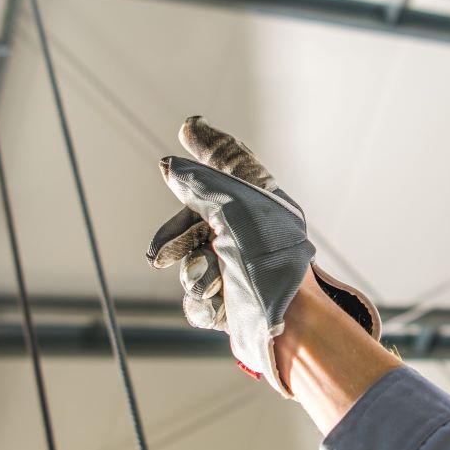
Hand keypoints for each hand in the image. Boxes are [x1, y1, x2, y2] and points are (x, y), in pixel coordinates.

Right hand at [148, 117, 379, 397]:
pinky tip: (217, 303)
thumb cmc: (271, 259)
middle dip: (173, 237)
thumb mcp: (232, 208)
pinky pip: (198, 303)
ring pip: (190, 267)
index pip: (232, 166)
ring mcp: (239, 272)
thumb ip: (197, 183)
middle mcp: (248, 236)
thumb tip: (168, 164)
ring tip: (212, 280)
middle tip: (158, 254)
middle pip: (194, 222)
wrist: (291, 322)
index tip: (189, 127)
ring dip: (194, 274)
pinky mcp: (232, 307)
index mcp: (259, 205)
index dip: (210, 146)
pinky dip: (202, 304)